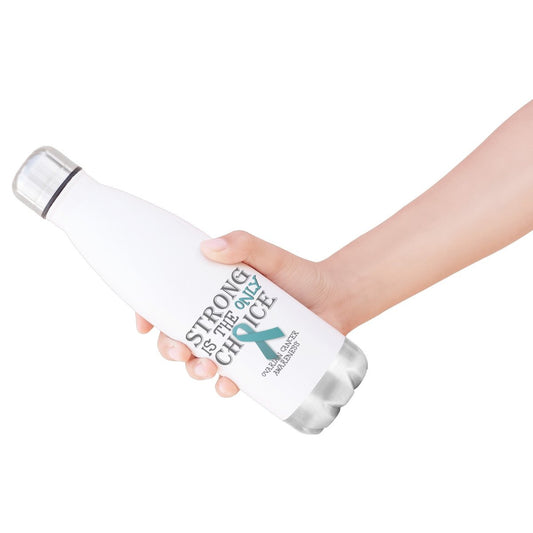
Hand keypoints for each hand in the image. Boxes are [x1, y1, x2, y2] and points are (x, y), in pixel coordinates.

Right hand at [135, 230, 341, 396]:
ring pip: (199, 362)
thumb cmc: (298, 274)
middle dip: (169, 347)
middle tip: (179, 349)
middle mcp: (218, 319)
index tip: (143, 322)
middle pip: (178, 336)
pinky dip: (224, 387)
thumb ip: (243, 244)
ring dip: (193, 370)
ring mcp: (235, 343)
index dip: (149, 313)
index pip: (169, 301)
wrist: (335, 299)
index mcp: (211, 291)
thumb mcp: (269, 254)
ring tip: (207, 369)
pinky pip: (231, 381)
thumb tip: (208, 248)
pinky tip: (228, 385)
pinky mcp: (254, 364)